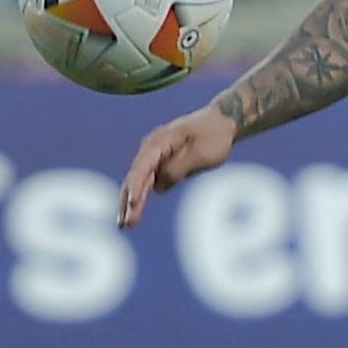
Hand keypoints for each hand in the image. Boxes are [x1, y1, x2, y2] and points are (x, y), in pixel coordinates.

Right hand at [117, 106, 236, 228]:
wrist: (222, 122)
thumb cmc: (214, 136)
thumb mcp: (201, 154)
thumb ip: (178, 169)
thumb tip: (158, 187)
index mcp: (160, 142)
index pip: (143, 167)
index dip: (137, 186)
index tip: (133, 203)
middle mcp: (151, 148)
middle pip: (136, 177)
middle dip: (129, 201)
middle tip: (125, 224)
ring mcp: (154, 156)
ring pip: (138, 182)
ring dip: (132, 203)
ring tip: (126, 225)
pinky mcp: (161, 164)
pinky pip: (147, 183)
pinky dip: (140, 197)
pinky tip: (133, 213)